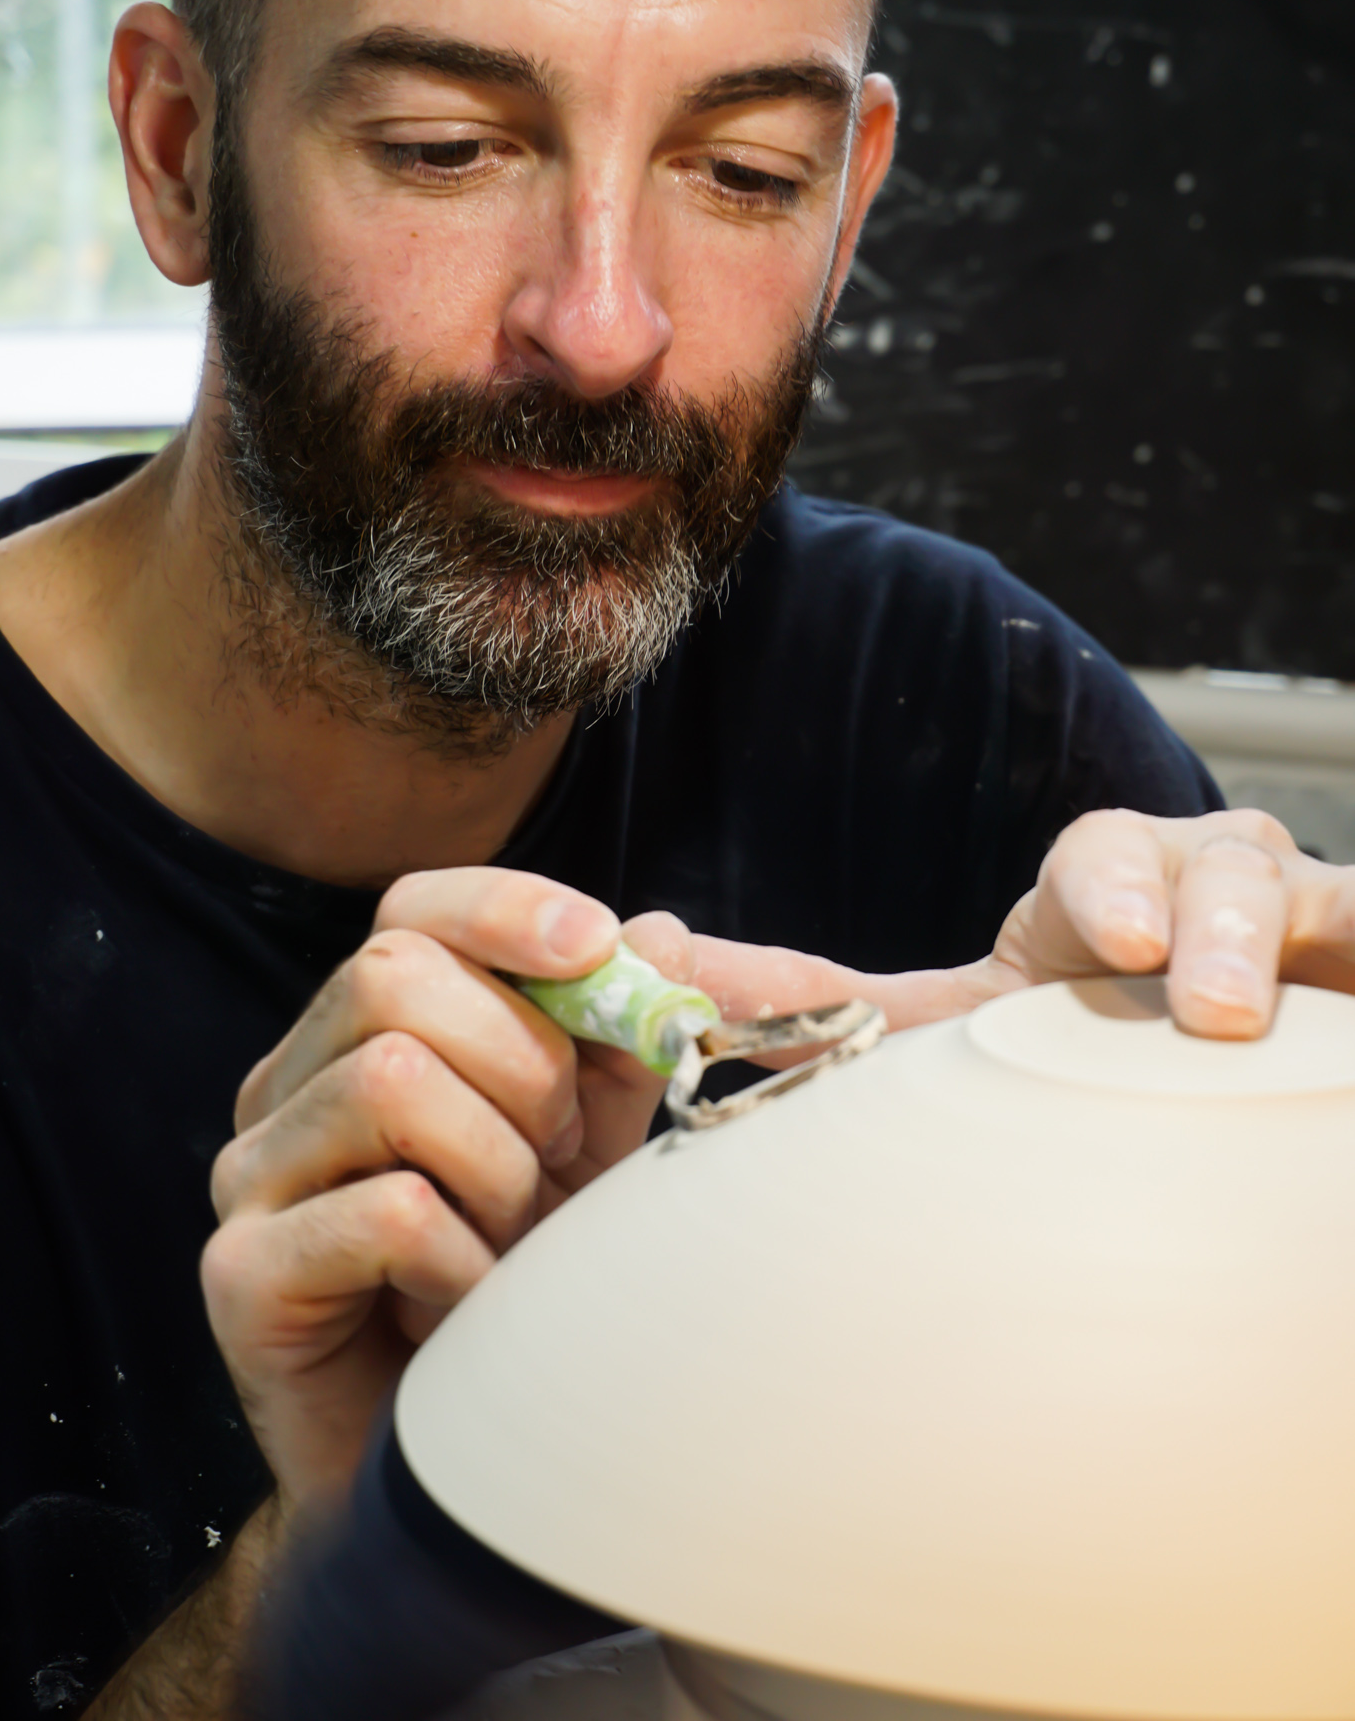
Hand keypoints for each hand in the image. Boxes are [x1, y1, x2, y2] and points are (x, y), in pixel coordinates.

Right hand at [202, 869, 664, 1512]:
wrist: (454, 1475)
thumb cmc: (524, 1285)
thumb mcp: (596, 1145)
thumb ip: (626, 1042)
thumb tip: (667, 935)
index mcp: (365, 1030)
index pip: (412, 910)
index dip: (505, 909)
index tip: (598, 947)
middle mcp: (288, 1083)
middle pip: (395, 976)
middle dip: (520, 1064)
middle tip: (553, 1161)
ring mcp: (252, 1176)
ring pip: (389, 1077)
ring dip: (495, 1167)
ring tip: (509, 1241)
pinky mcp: (240, 1274)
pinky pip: (386, 1210)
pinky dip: (463, 1259)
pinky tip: (467, 1306)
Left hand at [627, 809, 1354, 1047]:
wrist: (1201, 1081)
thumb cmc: (1069, 1045)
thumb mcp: (957, 1024)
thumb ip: (824, 1006)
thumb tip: (660, 964)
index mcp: (1100, 894)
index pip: (1098, 865)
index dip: (1105, 888)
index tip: (1107, 942)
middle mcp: (1202, 888)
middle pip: (1218, 863)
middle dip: (1211, 913)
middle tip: (1201, 995)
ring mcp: (1294, 925)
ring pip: (1301, 897)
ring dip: (1279, 946)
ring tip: (1255, 1020)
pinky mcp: (1354, 961)